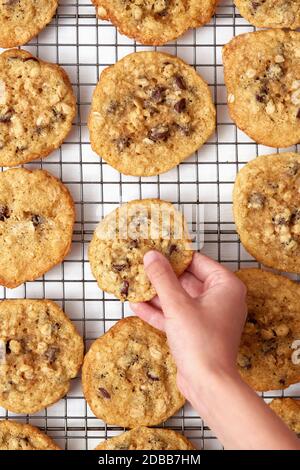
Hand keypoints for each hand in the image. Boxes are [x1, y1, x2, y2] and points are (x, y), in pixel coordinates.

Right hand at [130, 250, 246, 407]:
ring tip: (135, 285)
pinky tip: (138, 307)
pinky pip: (178, 316)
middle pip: (187, 280)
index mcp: (226, 286)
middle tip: (142, 266)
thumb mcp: (177, 304)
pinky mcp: (197, 332)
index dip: (175, 255)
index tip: (155, 249)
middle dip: (163, 277)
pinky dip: (160, 312)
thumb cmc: (201, 342)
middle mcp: (221, 299)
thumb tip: (152, 256)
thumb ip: (162, 278)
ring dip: (158, 295)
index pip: (197, 261)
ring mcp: (209, 316)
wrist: (208, 384)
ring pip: (180, 299)